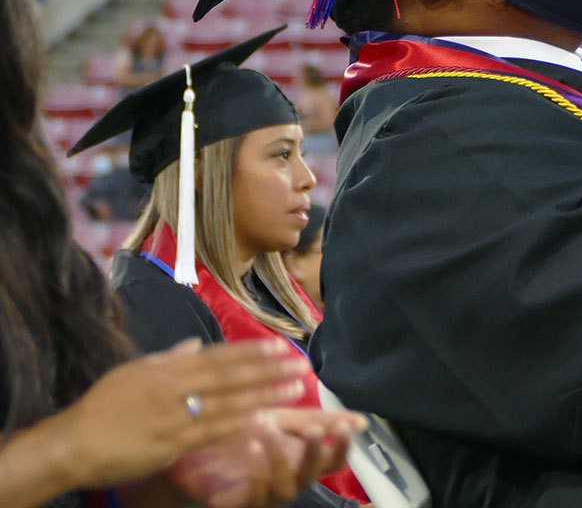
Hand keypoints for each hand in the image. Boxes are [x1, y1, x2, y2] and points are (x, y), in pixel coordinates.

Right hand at [39, 341, 307, 491]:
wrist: (71, 444)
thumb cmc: (100, 408)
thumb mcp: (132, 373)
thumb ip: (168, 359)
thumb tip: (196, 345)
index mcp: (167, 369)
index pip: (218, 356)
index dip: (252, 352)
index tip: (282, 347)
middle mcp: (174, 388)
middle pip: (230, 376)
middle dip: (269, 370)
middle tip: (301, 365)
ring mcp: (174, 417)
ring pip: (228, 403)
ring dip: (265, 396)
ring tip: (295, 389)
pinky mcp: (170, 444)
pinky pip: (212, 433)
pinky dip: (239, 425)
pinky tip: (264, 421)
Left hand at [169, 409, 364, 507]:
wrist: (192, 449)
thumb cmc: (241, 432)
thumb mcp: (283, 418)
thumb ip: (316, 418)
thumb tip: (362, 421)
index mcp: (302, 459)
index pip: (335, 461)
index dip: (343, 447)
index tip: (345, 426)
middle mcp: (289, 479)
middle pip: (315, 475)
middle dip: (317, 453)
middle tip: (316, 430)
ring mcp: (266, 494)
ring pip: (287, 487)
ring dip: (282, 456)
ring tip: (269, 428)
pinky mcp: (241, 503)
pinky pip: (257, 496)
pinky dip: (258, 471)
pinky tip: (251, 446)